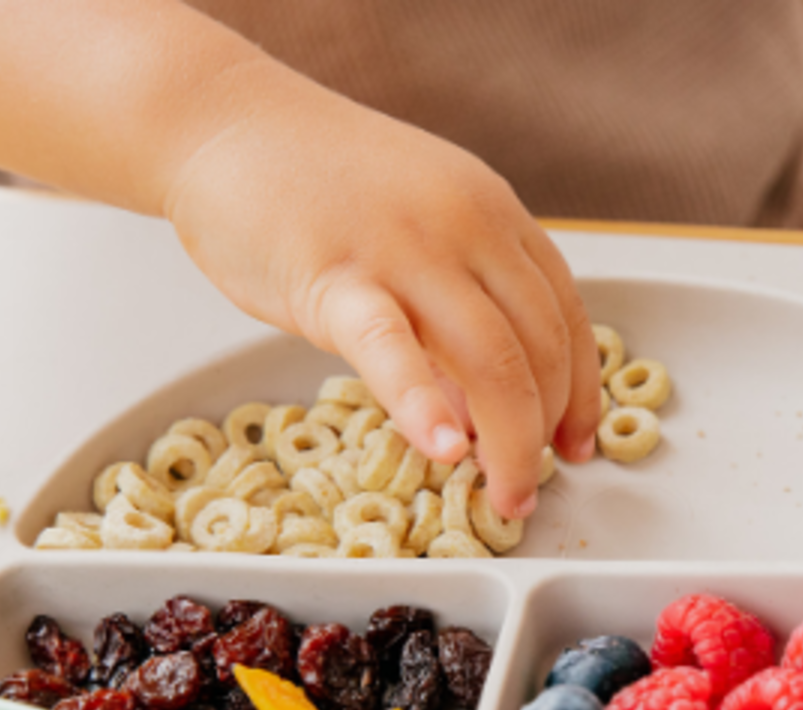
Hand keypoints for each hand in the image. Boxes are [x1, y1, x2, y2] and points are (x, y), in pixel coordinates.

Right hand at [163, 60, 600, 518]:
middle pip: (539, 344)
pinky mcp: (334, 275)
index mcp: (493, 213)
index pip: (565, 313)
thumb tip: (476, 411)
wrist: (223, 121)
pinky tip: (444, 448)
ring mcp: (404, 249)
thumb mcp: (413, 234)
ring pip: (489, 355)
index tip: (575, 443)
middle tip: (530, 491)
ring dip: (508, 439)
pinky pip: (391, 347)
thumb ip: (450, 315)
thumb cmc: (311, 183)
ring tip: (502, 494)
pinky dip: (425, 403)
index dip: (579, 390)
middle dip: (544, 430)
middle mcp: (465, 225)